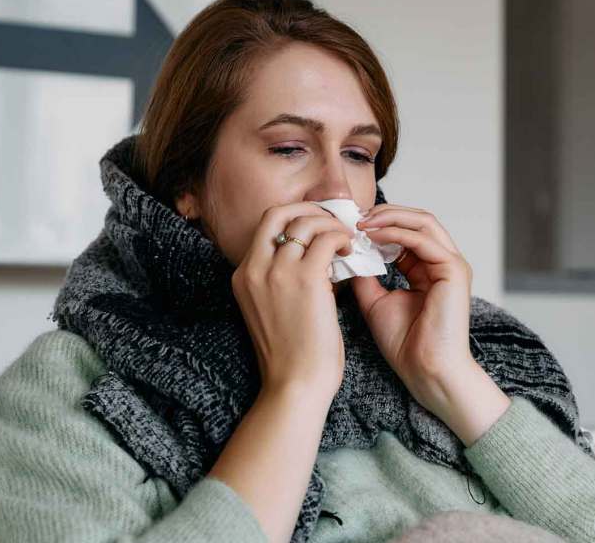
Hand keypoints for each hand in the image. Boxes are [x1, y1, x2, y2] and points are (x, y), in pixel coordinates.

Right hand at [231, 202, 354, 400]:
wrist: (294, 385)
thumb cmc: (292, 356)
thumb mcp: (272, 310)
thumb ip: (282, 281)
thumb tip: (314, 257)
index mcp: (243, 276)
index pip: (266, 226)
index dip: (294, 217)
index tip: (316, 224)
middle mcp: (254, 268)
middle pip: (279, 213)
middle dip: (309, 209)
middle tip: (333, 222)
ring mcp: (278, 272)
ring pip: (306, 222)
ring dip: (331, 225)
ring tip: (347, 241)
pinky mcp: (305, 279)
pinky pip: (327, 239)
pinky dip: (342, 239)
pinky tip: (351, 252)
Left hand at [351, 203, 509, 443]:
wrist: (425, 370)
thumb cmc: (405, 344)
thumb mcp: (374, 301)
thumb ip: (366, 275)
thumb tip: (347, 252)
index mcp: (427, 268)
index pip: (406, 231)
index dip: (378, 224)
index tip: (348, 224)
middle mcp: (442, 262)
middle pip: (417, 219)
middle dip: (384, 213)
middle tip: (354, 216)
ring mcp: (451, 264)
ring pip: (423, 221)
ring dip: (389, 217)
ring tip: (361, 222)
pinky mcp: (453, 270)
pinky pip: (422, 239)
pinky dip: (395, 233)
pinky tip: (372, 236)